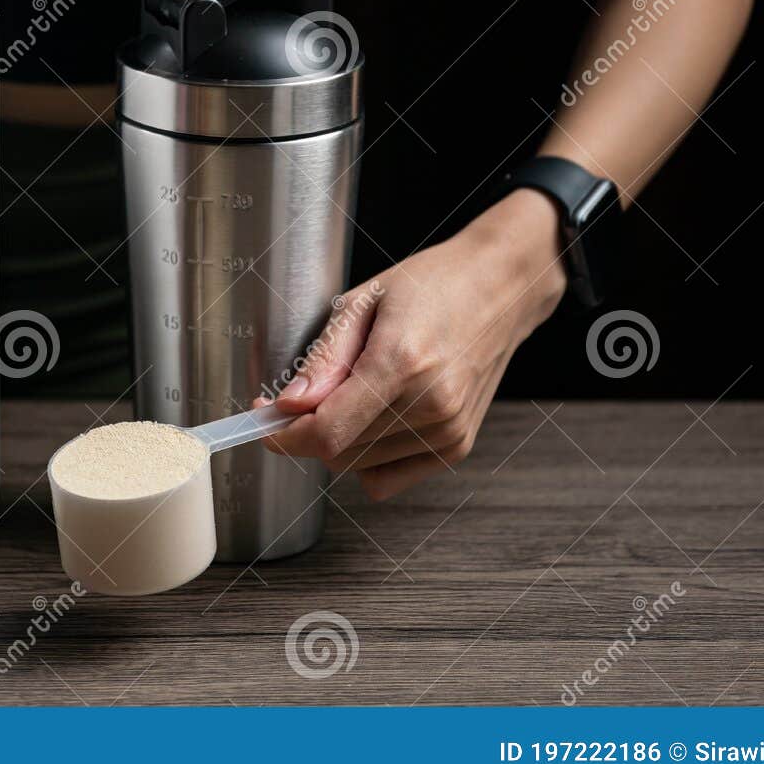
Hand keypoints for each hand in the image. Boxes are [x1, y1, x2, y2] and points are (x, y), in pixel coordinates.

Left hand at [264, 188, 568, 499]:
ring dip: (339, 442)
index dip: (284, 436)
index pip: (328, 432)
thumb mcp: (363, 301)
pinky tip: (377, 417)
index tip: (264, 420)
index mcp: (402, 361)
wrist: (500, 288)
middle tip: (302, 396)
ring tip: (355, 392)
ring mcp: (449, 431)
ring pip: (359, 468)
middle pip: (338, 453)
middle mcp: (432, 404)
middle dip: (306, 431)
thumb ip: (323, 359)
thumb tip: (288, 406)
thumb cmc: (433, 284)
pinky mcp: (458, 447)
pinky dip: (368, 457)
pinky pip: (388, 478)